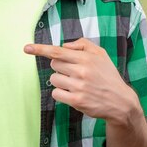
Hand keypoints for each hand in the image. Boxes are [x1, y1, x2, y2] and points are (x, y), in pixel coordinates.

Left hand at [24, 38, 138, 124]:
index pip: (58, 51)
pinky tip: (73, 94)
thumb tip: (63, 46)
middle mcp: (82, 71)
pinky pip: (56, 93)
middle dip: (60, 68)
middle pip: (54, 65)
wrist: (120, 102)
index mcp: (86, 57)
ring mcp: (79, 86)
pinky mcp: (77, 101)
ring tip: (76, 84)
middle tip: (74, 73)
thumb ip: (82, 44)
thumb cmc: (107, 76)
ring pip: (54, 79)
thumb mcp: (101, 54)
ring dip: (61, 82)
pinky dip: (61, 94)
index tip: (26, 48)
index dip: (40, 49)